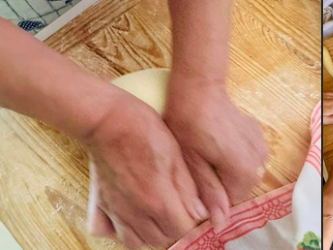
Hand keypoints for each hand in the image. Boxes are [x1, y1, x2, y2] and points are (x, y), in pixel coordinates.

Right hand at [85, 99, 206, 248]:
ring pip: (139, 242)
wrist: (107, 120)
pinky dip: (127, 234)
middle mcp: (136, 211)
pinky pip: (112, 234)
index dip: (195, 225)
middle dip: (178, 232)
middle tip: (184, 217)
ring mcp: (116, 210)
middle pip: (163, 240)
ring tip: (164, 221)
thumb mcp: (176, 155)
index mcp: (158, 199)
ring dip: (155, 236)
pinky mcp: (102, 205)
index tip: (200, 215)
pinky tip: (137, 222)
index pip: (183, 230)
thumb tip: (201, 213)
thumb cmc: (144, 131)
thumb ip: (188, 189)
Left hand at [163, 76, 267, 226]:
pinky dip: (233, 158)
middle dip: (219, 184)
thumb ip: (209, 194)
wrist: (200, 87)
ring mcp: (261, 147)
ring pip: (243, 173)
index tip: (194, 184)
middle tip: (197, 166)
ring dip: (226, 171)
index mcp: (244, 172)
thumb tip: (219, 223)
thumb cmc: (189, 123)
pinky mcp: (258, 136)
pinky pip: (247, 158)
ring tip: (205, 154)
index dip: (211, 199)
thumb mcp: (192, 163)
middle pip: (239, 188)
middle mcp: (260, 162)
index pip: (230, 203)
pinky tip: (217, 144)